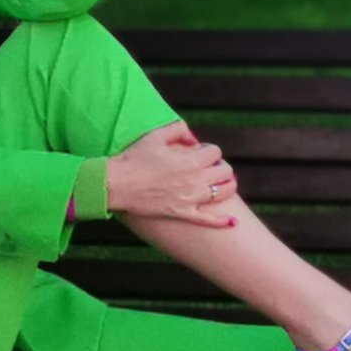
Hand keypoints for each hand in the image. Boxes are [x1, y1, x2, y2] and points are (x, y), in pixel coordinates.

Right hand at [105, 120, 239, 227]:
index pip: (215, 151)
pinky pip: (209, 220)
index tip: (200, 152)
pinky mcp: (183, 213)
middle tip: (211, 166)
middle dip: (220, 165)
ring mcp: (190, 198)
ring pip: (223, 192)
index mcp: (190, 160)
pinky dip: (223, 221)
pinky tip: (233, 221)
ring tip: (223, 183)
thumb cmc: (134, 159)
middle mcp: (195, 180)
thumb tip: (192, 136)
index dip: (209, 150)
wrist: (117, 184)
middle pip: (224, 170)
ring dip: (227, 186)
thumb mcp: (155, 136)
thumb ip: (177, 129)